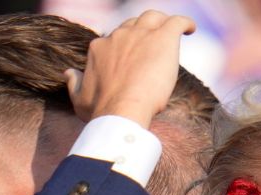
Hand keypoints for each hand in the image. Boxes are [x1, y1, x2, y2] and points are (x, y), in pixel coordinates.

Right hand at [65, 11, 195, 127]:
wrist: (121, 111)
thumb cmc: (101, 111)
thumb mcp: (79, 99)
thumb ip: (74, 84)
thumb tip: (68, 73)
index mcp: (100, 49)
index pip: (114, 40)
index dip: (125, 47)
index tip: (133, 59)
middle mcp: (118, 37)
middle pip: (133, 25)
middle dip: (142, 33)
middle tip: (153, 46)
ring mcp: (140, 35)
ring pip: (153, 17)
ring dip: (162, 23)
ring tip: (171, 32)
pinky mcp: (162, 38)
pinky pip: (177, 22)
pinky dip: (185, 23)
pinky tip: (191, 29)